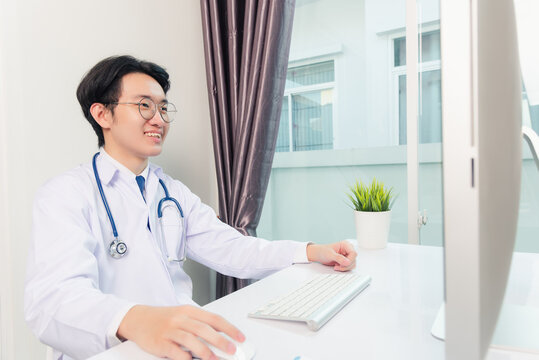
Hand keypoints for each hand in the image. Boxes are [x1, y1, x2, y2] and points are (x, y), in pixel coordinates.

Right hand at [117, 305, 244, 359]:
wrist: (138, 319)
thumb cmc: (163, 318)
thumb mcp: (182, 315)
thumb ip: (199, 323)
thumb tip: (221, 335)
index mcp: (189, 310)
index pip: (214, 318)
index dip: (229, 328)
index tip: (240, 337)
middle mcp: (180, 319)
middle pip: (205, 329)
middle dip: (221, 341)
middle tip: (232, 350)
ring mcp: (170, 330)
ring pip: (192, 340)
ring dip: (206, 352)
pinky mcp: (160, 342)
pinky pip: (176, 351)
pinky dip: (186, 358)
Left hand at [306, 241, 356, 270]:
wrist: (319, 255)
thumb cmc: (323, 251)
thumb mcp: (330, 254)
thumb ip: (338, 258)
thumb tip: (347, 262)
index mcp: (345, 245)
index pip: (353, 253)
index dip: (350, 260)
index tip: (343, 264)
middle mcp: (348, 250)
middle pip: (354, 260)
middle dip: (346, 265)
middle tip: (337, 266)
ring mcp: (348, 256)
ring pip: (352, 264)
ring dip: (345, 268)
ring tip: (336, 266)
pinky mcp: (346, 261)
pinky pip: (349, 267)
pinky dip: (343, 269)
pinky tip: (337, 266)